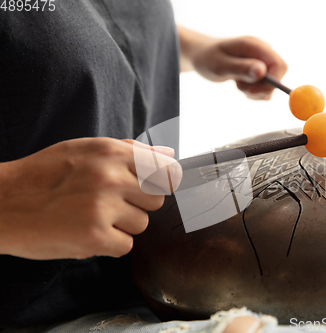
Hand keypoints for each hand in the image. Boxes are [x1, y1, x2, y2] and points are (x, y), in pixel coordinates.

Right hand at [0, 138, 180, 259]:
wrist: (1, 203)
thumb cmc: (44, 175)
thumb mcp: (85, 149)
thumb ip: (132, 151)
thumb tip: (170, 155)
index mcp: (111, 152)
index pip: (166, 170)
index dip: (161, 182)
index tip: (149, 188)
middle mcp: (111, 177)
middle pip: (156, 199)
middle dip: (138, 204)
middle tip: (109, 203)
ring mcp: (103, 207)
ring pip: (141, 224)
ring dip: (122, 225)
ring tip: (91, 217)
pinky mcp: (94, 237)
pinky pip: (125, 245)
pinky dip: (109, 244)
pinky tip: (86, 232)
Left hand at [178, 26, 286, 99]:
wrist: (201, 56)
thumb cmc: (207, 58)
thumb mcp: (220, 66)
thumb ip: (241, 68)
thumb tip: (261, 71)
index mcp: (255, 45)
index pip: (279, 65)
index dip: (272, 81)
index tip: (251, 91)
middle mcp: (262, 51)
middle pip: (278, 75)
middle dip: (261, 88)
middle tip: (240, 87)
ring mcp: (262, 60)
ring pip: (271, 84)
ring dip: (255, 91)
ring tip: (237, 83)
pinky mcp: (259, 69)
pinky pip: (265, 87)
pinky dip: (253, 91)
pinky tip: (240, 84)